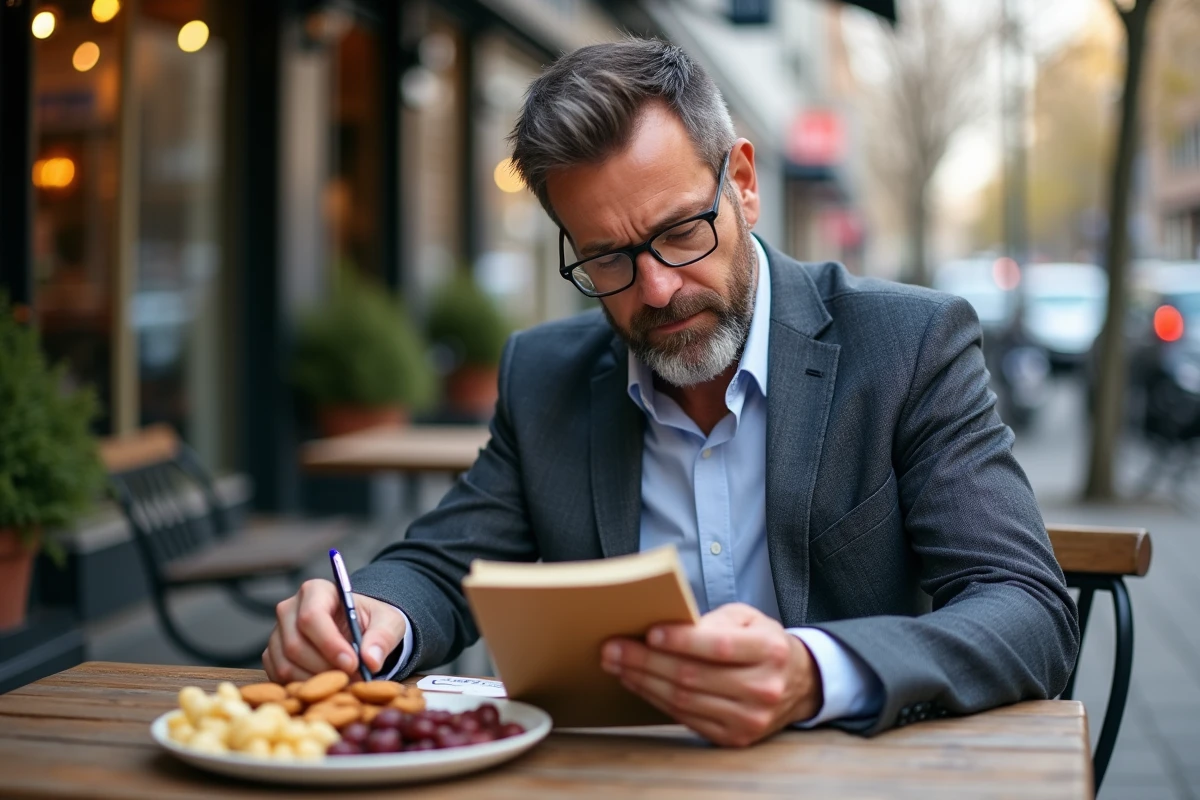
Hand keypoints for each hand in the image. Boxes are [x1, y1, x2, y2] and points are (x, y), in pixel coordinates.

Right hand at [263, 579, 406, 682]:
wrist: (359, 628)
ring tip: (344, 683)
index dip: (330, 644)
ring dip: (316, 681)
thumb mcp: (388, 622)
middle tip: (353, 680)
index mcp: (316, 591)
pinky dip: (304, 687)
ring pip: (285, 665)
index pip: (311, 617)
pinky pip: (279, 677)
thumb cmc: (372, 620)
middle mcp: (289, 609)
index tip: (353, 664)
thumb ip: (383, 637)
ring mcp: (277, 633)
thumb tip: (371, 661)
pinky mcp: (272, 655)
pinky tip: (327, 686)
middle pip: (295, 644)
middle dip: (326, 668)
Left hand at [601, 603, 821, 746]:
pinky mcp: (734, 738)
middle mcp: (763, 688)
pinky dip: (656, 699)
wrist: (798, 684)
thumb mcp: (749, 619)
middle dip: (646, 661)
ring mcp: (749, 719)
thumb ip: (714, 620)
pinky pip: (685, 718)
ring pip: (684, 700)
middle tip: (613, 648)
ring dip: (644, 681)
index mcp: (770, 652)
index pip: (720, 647)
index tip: (649, 632)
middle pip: (693, 676)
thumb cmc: (763, 644)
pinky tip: (638, 683)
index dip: (682, 640)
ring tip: (616, 664)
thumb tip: (669, 626)